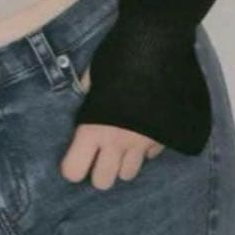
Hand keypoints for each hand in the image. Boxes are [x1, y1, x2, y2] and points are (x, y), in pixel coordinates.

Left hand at [61, 66, 164, 188]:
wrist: (160, 52)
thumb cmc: (119, 60)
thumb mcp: (94, 73)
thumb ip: (86, 92)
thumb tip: (81, 96)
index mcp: (93, 128)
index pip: (74, 170)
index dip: (71, 166)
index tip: (75, 155)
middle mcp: (116, 143)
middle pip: (103, 182)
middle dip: (99, 170)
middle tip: (99, 153)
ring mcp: (141, 144)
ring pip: (128, 174)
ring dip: (122, 163)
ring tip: (120, 143)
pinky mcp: (162, 140)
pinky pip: (149, 157)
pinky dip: (143, 150)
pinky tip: (141, 131)